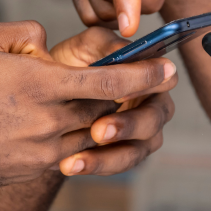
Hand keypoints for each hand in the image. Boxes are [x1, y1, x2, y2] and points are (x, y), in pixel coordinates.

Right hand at [0, 21, 175, 193]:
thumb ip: (25, 32)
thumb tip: (49, 41)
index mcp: (38, 84)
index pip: (108, 82)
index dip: (144, 75)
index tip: (168, 68)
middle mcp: (47, 120)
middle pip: (109, 108)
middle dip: (135, 94)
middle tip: (154, 79)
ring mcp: (42, 149)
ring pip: (95, 129)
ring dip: (110, 114)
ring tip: (112, 99)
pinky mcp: (34, 166)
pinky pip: (73, 148)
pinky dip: (84, 133)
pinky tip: (76, 119)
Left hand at [50, 27, 176, 175]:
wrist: (44, 99)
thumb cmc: (71, 66)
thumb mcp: (85, 47)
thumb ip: (105, 45)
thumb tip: (123, 50)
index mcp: (150, 75)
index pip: (166, 78)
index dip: (149, 84)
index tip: (122, 92)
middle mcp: (153, 105)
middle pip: (155, 119)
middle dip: (128, 125)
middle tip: (98, 130)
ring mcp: (142, 134)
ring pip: (138, 149)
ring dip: (109, 155)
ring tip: (76, 158)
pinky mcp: (125, 155)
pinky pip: (118, 165)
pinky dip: (95, 165)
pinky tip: (71, 165)